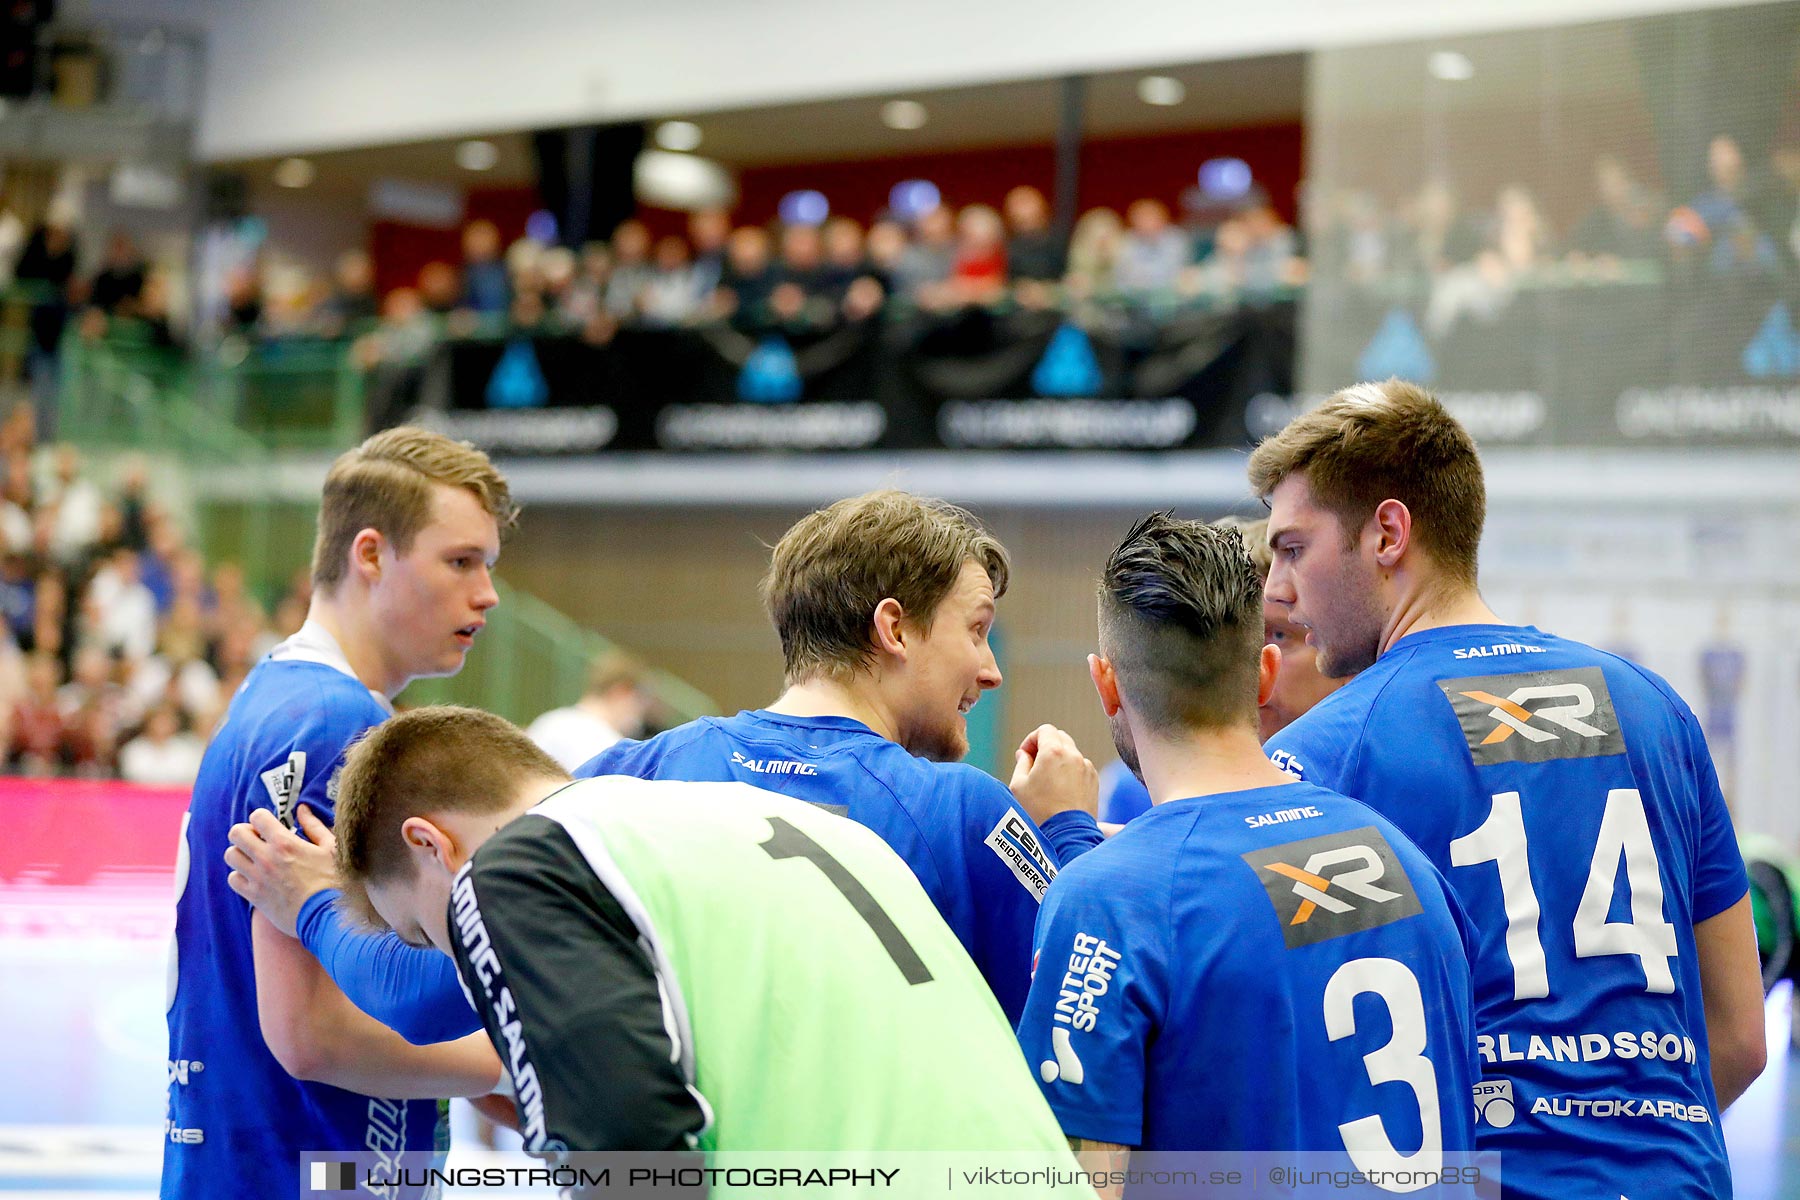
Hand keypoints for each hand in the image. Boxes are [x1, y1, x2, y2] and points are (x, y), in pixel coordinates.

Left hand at [225, 805, 339, 936]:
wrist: (328, 917)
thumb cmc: (336, 881)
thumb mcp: (331, 848)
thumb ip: (314, 826)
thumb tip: (302, 809)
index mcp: (285, 843)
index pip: (257, 817)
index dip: (263, 818)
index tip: (271, 827)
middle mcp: (266, 858)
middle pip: (236, 833)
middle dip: (246, 832)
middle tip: (259, 840)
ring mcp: (258, 878)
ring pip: (230, 856)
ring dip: (241, 854)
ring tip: (255, 859)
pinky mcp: (255, 897)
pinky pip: (233, 880)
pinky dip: (240, 876)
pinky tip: (254, 877)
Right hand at [1009, 724, 1097, 824]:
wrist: (1066, 834)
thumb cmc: (1039, 811)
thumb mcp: (1019, 786)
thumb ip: (1021, 763)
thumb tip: (1025, 755)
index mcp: (1053, 751)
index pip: (1044, 730)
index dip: (1031, 740)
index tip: (1025, 755)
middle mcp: (1073, 754)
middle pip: (1059, 737)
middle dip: (1046, 746)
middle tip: (1035, 765)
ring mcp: (1087, 767)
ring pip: (1071, 753)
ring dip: (1059, 759)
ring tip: (1049, 780)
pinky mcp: (1094, 780)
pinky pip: (1081, 767)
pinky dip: (1071, 771)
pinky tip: (1062, 790)